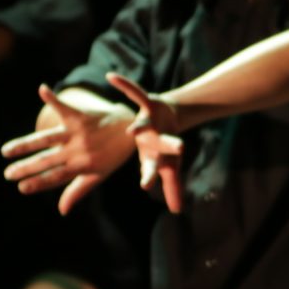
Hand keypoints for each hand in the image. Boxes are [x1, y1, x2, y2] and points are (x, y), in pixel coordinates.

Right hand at [0, 84, 136, 213]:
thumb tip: (62, 210)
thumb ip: (78, 190)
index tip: (21, 188)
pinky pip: (66, 107)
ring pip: (48, 139)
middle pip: (48, 160)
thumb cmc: (112, 155)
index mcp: (82, 165)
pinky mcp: (81, 116)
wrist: (133, 130)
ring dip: (26, 144)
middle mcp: (78, 150)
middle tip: (7, 174)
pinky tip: (42, 89)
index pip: (56, 177)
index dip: (39, 183)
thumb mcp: (98, 175)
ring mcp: (79, 132)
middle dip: (26, 168)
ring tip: (6, 151)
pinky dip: (54, 98)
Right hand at [103, 74, 187, 211]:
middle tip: (178, 148)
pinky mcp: (148, 102)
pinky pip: (134, 92)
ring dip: (139, 126)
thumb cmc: (165, 146)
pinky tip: (110, 77)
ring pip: (145, 123)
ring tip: (130, 129)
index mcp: (156, 154)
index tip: (145, 184)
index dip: (150, 176)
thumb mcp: (167, 166)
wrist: (173, 116)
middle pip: (163, 144)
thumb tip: (178, 211)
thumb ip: (171, 186)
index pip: (155, 168)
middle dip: (169, 147)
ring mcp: (152, 120)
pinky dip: (124, 85)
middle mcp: (155, 137)